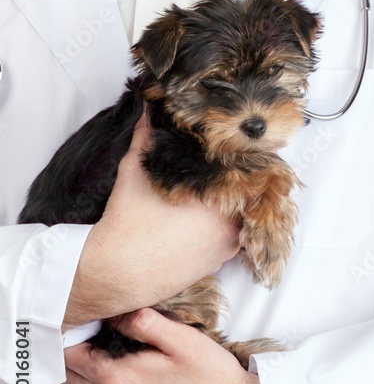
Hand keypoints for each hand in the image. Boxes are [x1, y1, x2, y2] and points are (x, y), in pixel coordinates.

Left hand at [56, 308, 270, 383]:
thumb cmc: (212, 378)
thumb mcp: (184, 340)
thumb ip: (144, 322)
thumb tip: (114, 313)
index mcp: (117, 377)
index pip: (66, 351)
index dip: (67, 329)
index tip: (80, 311)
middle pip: (62, 371)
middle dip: (63, 347)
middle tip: (79, 323)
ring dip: (69, 366)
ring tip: (85, 341)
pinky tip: (98, 366)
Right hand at [63, 113, 241, 330]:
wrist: (117, 272)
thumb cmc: (126, 222)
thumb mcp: (135, 171)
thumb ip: (147, 138)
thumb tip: (150, 111)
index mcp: (216, 196)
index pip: (245, 169)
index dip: (241, 156)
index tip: (234, 148)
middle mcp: (230, 221)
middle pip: (247, 194)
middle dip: (237, 181)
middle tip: (223, 171)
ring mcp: (228, 244)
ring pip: (242, 217)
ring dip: (233, 206)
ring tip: (214, 194)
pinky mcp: (220, 263)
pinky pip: (233, 239)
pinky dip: (224, 228)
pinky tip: (206, 220)